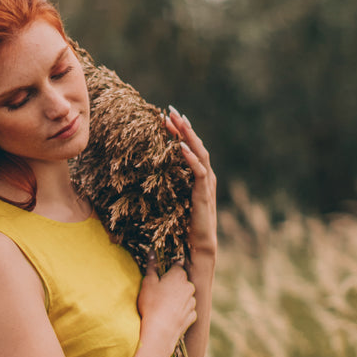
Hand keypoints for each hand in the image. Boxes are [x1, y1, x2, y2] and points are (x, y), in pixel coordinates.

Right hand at [137, 262, 196, 356]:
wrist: (159, 331)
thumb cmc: (152, 304)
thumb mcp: (148, 282)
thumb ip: (152, 266)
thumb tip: (152, 251)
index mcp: (179, 275)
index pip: (177, 266)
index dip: (169, 269)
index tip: (162, 275)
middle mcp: (189, 287)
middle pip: (182, 281)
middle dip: (174, 284)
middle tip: (160, 291)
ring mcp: (192, 302)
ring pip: (186, 296)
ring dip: (178, 298)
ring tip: (164, 306)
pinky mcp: (193, 316)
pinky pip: (187, 310)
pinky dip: (181, 311)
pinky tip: (170, 315)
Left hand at [166, 107, 216, 261]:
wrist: (199, 246)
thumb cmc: (185, 226)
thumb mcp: (175, 200)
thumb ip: (170, 187)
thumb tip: (149, 177)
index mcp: (199, 176)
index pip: (191, 147)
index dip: (181, 132)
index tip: (168, 117)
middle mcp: (206, 176)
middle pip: (196, 145)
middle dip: (183, 127)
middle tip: (171, 110)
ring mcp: (207, 184)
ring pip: (200, 153)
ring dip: (188, 136)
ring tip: (177, 122)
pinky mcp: (204, 193)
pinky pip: (198, 171)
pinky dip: (190, 157)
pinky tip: (180, 146)